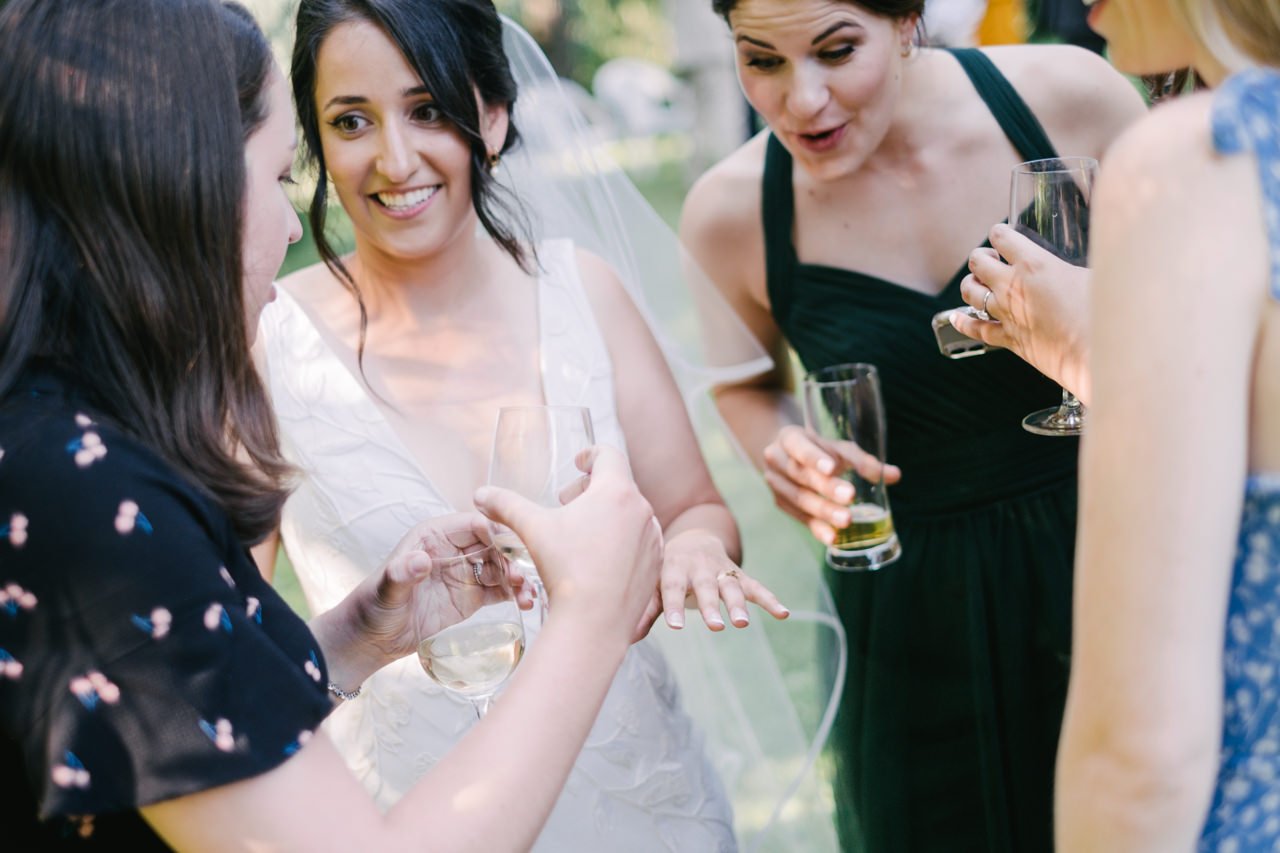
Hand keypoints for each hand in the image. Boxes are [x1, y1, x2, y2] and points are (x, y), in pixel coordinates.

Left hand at [338, 513, 531, 665]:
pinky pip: (499, 590)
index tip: (513, 549)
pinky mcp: (471, 597)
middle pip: (494, 545)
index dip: (496, 533)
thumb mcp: (385, 590)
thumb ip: (402, 573)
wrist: (370, 640)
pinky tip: (526, 603)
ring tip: (528, 595)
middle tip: (522, 577)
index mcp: (435, 536)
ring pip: (501, 567)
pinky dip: (515, 594)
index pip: (474, 524)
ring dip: (518, 578)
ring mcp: (465, 573)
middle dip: (512, 558)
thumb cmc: (372, 607)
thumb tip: (420, 560)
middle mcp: (454, 550)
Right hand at [473, 445, 662, 643]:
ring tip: (583, 534)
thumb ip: (506, 505)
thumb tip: (481, 494)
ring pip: (631, 514)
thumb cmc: (566, 569)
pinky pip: (640, 541)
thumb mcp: (532, 529)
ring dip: (608, 515)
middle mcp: (642, 510)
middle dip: (591, 490)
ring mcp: (653, 538)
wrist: (595, 621)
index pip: (609, 455)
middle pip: (618, 485)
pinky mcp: (656, 564)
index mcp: (616, 492)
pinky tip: (600, 559)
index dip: (590, 454)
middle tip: (567, 505)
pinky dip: (622, 541)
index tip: (578, 463)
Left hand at [644, 530, 788, 631]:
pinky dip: (770, 599)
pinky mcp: (739, 575)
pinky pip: (757, 587)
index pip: (672, 588)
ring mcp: (721, 570)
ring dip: (738, 605)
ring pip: (731, 587)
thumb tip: (627, 637)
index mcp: (674, 568)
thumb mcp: (654, 582)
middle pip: (706, 587)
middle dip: (712, 607)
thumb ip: (647, 608)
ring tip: (742, 624)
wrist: (693, 539)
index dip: (673, 606)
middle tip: (716, 627)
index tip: (676, 626)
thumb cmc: (667, 568)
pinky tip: (784, 614)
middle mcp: (699, 567)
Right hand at [762, 424, 901, 545]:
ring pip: (799, 499)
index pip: (799, 446)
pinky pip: (799, 517)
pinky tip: (833, 538)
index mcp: (790, 438)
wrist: (785, 456)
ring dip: (823, 511)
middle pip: (801, 475)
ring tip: (846, 521)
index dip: (814, 457)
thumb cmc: (819, 449)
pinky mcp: (780, 503)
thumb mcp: (838, 448)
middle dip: (826, 488)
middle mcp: (776, 459)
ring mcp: (775, 483)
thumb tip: (894, 475)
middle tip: (850, 497)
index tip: (833, 468)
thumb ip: (863, 461)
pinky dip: (817, 528)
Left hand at [951, 223, 1092, 399]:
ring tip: (978, 281)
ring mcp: (1006, 314)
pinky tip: (956, 316)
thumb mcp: (1099, 272)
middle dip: (982, 257)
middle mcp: (1012, 286)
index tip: (1002, 234)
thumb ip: (1089, 258)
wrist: (1098, 354)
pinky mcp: (1008, 339)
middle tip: (991, 259)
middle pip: (978, 262)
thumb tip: (1104, 245)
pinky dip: (963, 321)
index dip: (1000, 233)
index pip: (1002, 237)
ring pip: (970, 292)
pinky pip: (976, 328)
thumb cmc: (1105, 312)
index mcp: (1034, 264)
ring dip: (971, 283)